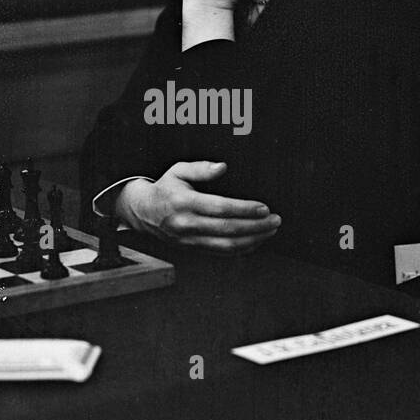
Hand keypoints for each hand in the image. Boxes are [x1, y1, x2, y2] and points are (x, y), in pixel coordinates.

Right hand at [115, 161, 279, 254]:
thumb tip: (222, 167)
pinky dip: (242, 248)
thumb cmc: (166, 188)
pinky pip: (221, 252)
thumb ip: (200, 168)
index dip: (244, 209)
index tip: (264, 208)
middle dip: (256, 226)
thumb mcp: (178, 170)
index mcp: (184, 203)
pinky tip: (256, 240)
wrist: (144, 212)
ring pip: (227, 245)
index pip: (220, 208)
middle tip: (276, 220)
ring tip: (271, 231)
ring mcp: (190, 240)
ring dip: (253, 239)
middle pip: (227, 229)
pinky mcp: (194, 248)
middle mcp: (187, 224)